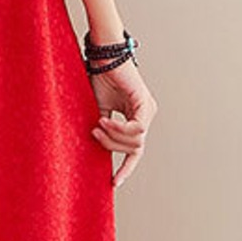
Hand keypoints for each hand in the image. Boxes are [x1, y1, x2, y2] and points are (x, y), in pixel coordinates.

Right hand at [88, 58, 157, 187]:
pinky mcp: (145, 103)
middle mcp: (146, 116)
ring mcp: (147, 110)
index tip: (113, 183)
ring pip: (136, 141)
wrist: (102, 57)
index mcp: (137, 118)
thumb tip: (99, 149)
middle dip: (112, 146)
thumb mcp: (99, 110)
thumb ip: (104, 130)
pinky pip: (136, 129)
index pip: (135, 151)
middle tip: (94, 133)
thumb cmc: (99, 79)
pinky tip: (105, 120)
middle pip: (134, 149)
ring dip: (113, 137)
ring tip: (98, 124)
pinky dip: (118, 129)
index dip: (126, 168)